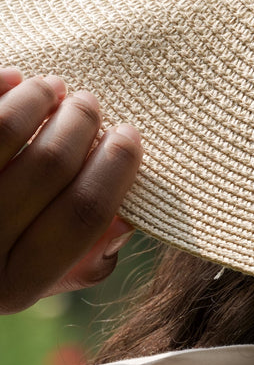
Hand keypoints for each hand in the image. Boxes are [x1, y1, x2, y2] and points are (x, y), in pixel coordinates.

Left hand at [0, 68, 141, 313]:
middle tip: (89, 104)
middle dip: (80, 123)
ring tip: (53, 88)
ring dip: (39, 98)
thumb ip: (85, 259)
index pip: (84, 216)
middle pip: (50, 166)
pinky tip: (15, 79)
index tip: (129, 135)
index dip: (116, 168)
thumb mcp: (35, 278)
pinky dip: (0, 86)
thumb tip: (127, 218)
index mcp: (17, 285)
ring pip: (6, 130)